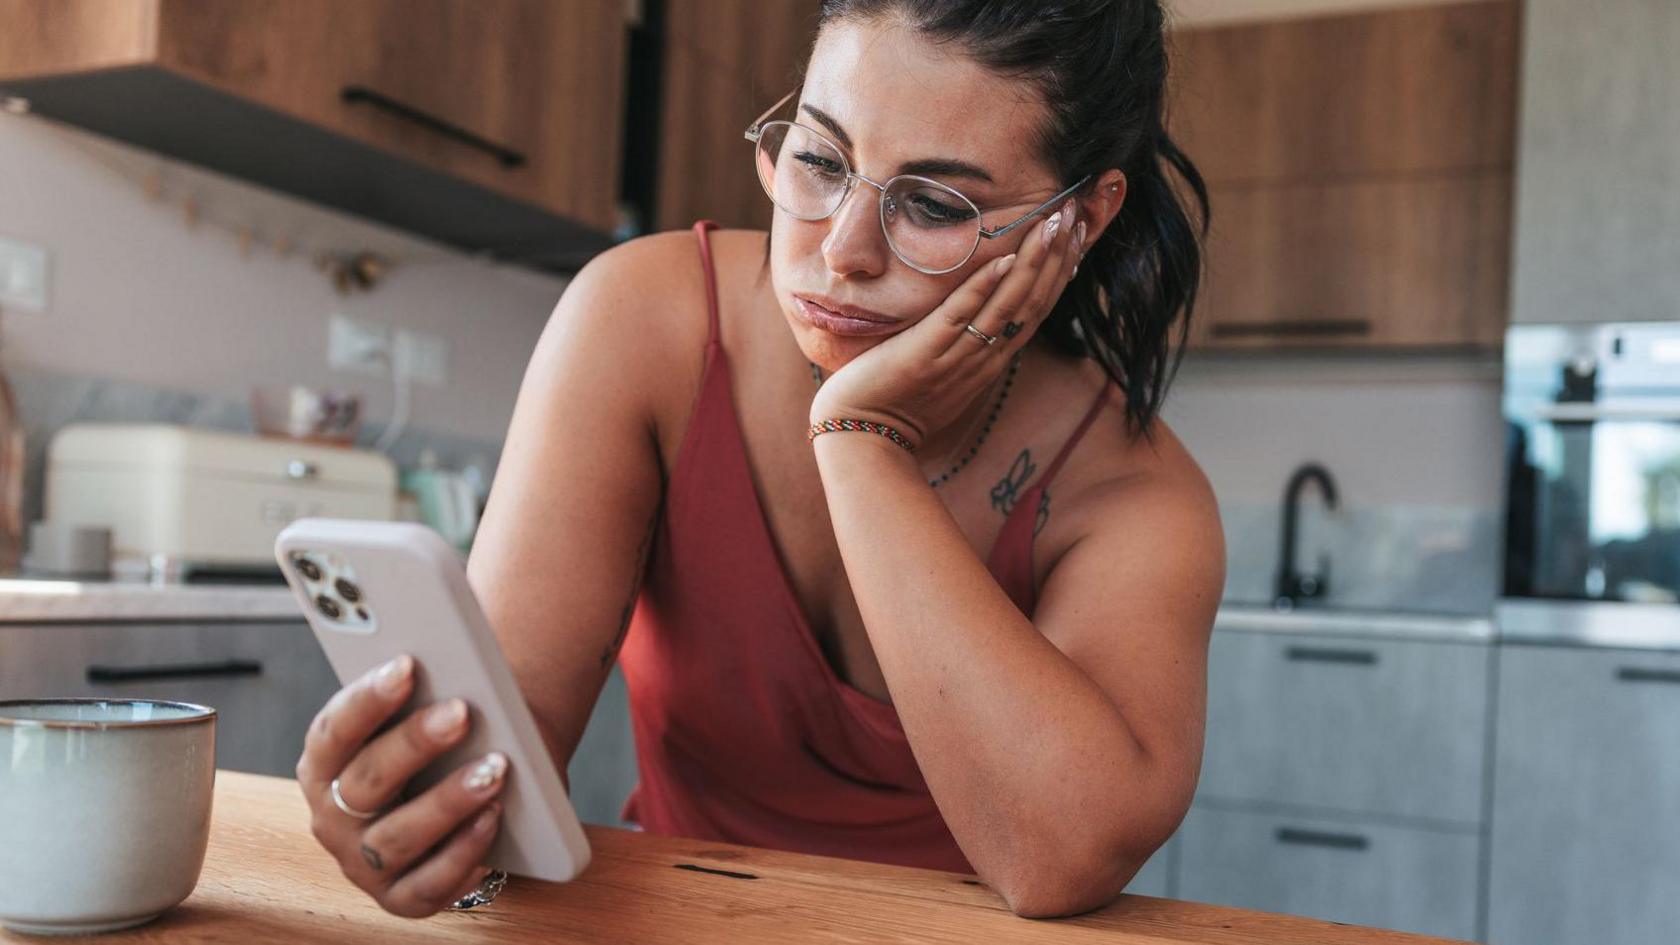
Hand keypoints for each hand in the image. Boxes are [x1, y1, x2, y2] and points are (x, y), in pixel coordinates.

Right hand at [294, 655, 508, 917]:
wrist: (451, 804)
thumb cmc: (435, 750)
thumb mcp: (416, 721)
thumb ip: (420, 698)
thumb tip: (451, 665)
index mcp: (323, 766)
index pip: (333, 731)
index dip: (367, 699)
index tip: (408, 663)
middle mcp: (332, 818)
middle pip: (366, 781)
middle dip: (415, 743)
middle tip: (462, 711)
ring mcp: (362, 863)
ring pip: (398, 836)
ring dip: (448, 801)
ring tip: (493, 770)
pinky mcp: (399, 898)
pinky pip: (429, 884)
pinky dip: (463, 853)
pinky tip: (493, 819)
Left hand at [807, 198, 1086, 448]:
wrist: (865, 434)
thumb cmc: (900, 400)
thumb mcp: (948, 370)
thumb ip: (968, 341)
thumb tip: (981, 306)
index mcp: (992, 358)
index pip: (1038, 307)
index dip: (1061, 269)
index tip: (1075, 232)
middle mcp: (985, 356)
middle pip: (1034, 300)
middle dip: (1057, 255)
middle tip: (1074, 213)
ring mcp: (958, 354)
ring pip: (1008, 303)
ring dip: (1034, 261)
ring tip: (1052, 223)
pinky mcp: (927, 350)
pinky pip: (961, 314)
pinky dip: (984, 286)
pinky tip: (1005, 258)